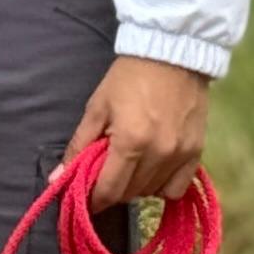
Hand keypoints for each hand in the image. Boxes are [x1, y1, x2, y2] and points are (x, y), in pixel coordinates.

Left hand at [59, 55, 209, 212]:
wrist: (171, 53)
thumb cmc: (128, 78)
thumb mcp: (97, 108)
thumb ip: (79, 146)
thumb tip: (57, 178)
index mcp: (131, 142)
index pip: (109, 190)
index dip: (94, 199)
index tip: (86, 197)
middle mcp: (158, 153)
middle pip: (130, 194)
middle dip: (113, 190)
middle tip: (105, 174)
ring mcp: (180, 154)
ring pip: (152, 192)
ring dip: (135, 187)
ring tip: (129, 166)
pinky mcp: (196, 152)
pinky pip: (177, 187)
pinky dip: (162, 186)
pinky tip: (152, 170)